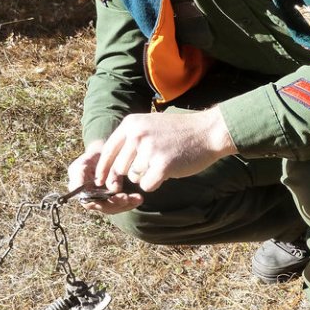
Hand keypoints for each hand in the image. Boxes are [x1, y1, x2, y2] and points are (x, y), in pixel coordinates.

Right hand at [67, 141, 143, 214]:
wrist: (109, 154)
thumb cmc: (95, 156)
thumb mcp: (85, 161)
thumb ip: (80, 173)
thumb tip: (81, 186)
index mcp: (79, 190)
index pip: (87, 201)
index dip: (99, 201)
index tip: (111, 195)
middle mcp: (90, 198)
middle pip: (102, 206)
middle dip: (115, 203)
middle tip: (126, 198)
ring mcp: (103, 201)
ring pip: (113, 208)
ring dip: (125, 205)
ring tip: (137, 198)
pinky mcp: (115, 200)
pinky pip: (122, 205)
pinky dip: (131, 202)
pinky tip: (139, 199)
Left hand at [95, 107, 236, 192]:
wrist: (208, 131)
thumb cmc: (179, 132)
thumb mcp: (150, 125)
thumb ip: (130, 140)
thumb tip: (110, 169)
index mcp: (131, 124)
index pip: (108, 151)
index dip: (103, 169)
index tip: (101, 181)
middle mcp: (137, 135)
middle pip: (119, 168)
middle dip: (130, 174)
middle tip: (148, 169)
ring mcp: (149, 150)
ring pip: (134, 177)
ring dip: (146, 176)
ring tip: (163, 163)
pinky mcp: (162, 165)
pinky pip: (147, 185)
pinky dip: (156, 183)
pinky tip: (168, 171)